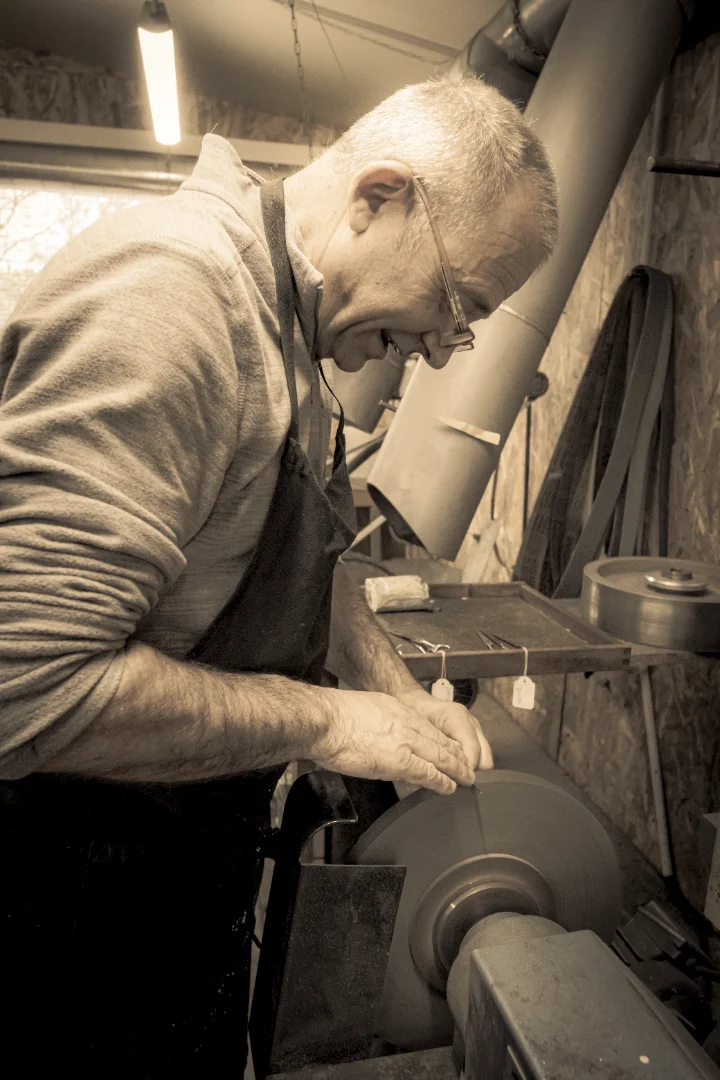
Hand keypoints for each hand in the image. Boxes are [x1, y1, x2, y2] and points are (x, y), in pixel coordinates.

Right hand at [309, 688, 475, 794]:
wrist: (325, 720)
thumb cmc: (333, 716)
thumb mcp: (364, 708)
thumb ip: (378, 721)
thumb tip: (379, 736)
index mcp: (396, 710)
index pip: (427, 726)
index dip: (442, 739)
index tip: (450, 747)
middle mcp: (406, 722)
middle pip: (439, 740)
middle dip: (456, 754)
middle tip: (468, 764)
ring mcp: (405, 741)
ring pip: (440, 755)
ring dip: (456, 768)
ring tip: (466, 778)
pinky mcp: (399, 761)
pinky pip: (427, 772)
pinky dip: (441, 781)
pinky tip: (450, 787)